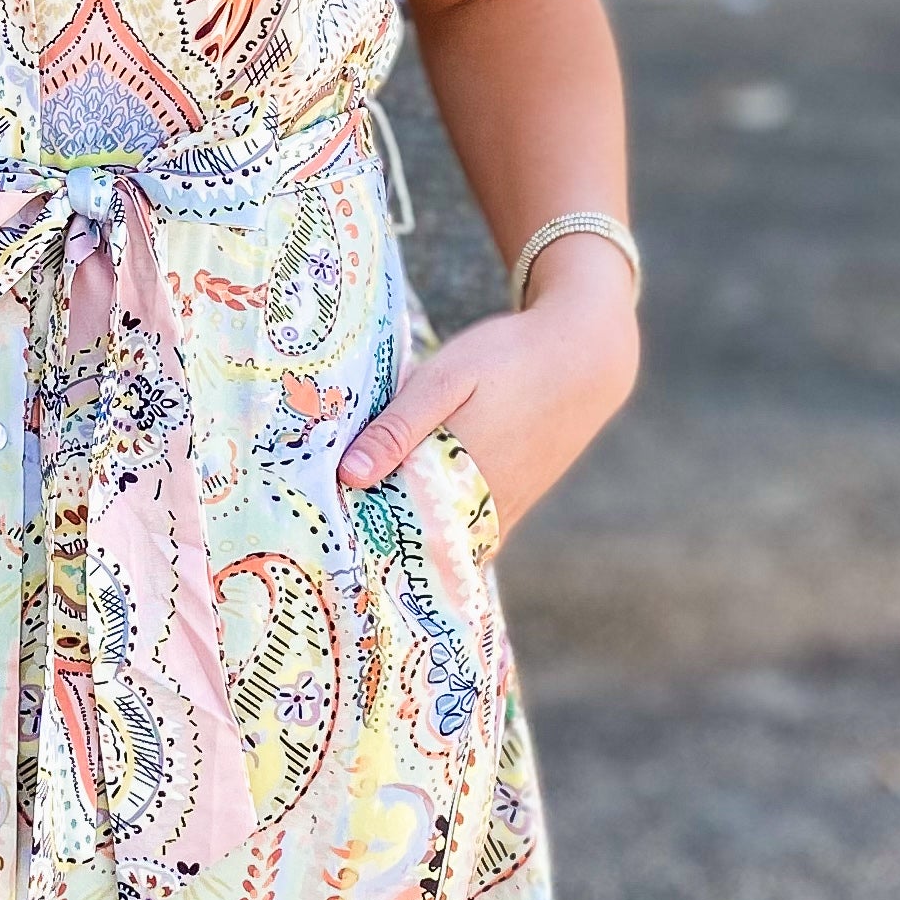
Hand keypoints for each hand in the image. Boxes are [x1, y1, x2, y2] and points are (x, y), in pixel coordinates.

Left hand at [336, 241, 637, 538]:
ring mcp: (502, 513)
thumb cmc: (509, 359)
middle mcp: (482, 507)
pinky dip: (434, 532)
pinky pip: (466, 536)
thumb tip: (350, 475)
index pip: (391, 524)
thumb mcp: (447, 379)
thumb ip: (399, 426)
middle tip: (321, 530)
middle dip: (370, 538)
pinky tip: (403, 516)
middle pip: (413, 541)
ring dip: (401, 537)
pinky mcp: (513, 509)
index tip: (314, 526)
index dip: (351, 529)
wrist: (586, 357)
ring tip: (352, 525)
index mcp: (458, 475)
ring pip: (440, 542)